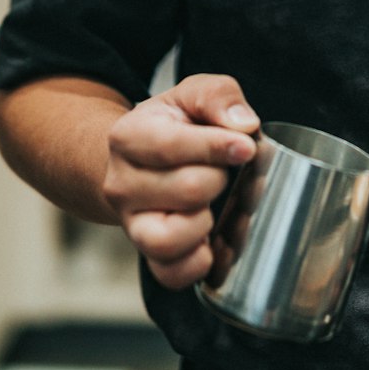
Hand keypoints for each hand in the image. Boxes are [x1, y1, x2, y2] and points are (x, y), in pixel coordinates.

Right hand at [103, 74, 258, 289]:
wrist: (142, 160)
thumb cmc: (175, 125)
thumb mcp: (193, 94)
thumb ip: (218, 96)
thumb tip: (243, 126)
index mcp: (129, 137)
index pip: (171, 146)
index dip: (216, 147)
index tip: (246, 147)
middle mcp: (121, 184)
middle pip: (187, 190)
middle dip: (222, 180)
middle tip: (227, 173)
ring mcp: (132, 224)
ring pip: (171, 239)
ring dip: (208, 222)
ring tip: (214, 205)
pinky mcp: (148, 255)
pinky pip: (172, 274)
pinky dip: (200, 262)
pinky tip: (213, 239)